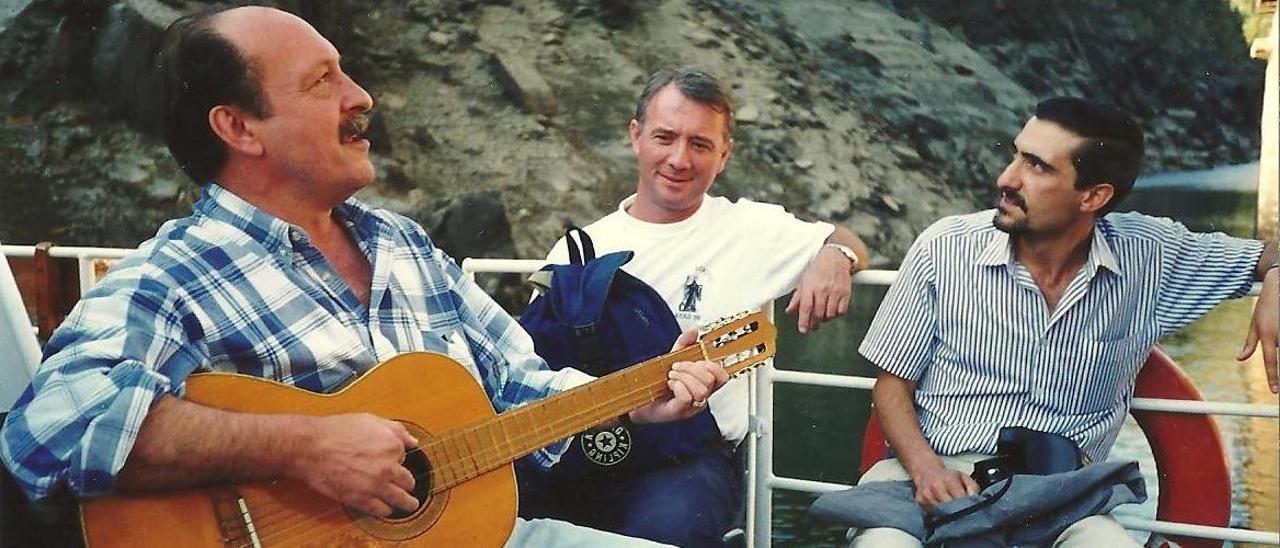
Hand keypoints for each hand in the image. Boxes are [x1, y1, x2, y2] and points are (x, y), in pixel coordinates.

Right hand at [290, 413, 418, 516]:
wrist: (311, 447)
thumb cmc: (336, 431)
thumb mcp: (370, 420)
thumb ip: (396, 430)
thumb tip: (413, 441)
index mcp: (392, 445)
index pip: (406, 456)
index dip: (398, 459)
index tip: (394, 461)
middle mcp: (388, 467)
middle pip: (409, 482)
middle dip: (407, 483)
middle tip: (406, 486)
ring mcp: (376, 485)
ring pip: (402, 500)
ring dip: (407, 503)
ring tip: (409, 504)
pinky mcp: (361, 500)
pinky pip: (383, 511)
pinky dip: (386, 510)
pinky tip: (386, 508)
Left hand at [629, 330, 728, 423]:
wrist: (637, 400)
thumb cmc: (657, 384)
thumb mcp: (672, 360)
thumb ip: (684, 345)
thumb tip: (694, 331)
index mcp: (704, 386)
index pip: (722, 376)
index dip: (711, 365)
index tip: (695, 362)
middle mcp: (701, 398)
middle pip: (710, 380)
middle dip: (691, 368)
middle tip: (675, 368)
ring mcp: (691, 408)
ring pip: (701, 390)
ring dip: (683, 377)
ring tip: (671, 377)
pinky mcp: (679, 412)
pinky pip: (686, 397)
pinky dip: (677, 386)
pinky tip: (669, 385)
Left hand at [785, 246, 852, 332]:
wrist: (835, 257)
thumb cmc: (819, 268)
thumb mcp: (804, 281)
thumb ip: (797, 298)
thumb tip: (790, 311)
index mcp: (810, 286)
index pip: (806, 308)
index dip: (804, 321)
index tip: (803, 329)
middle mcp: (823, 289)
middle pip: (818, 314)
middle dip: (814, 324)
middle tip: (812, 326)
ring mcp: (835, 291)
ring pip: (830, 314)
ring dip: (825, 319)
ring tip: (822, 316)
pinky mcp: (846, 292)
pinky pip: (842, 311)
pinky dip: (836, 314)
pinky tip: (832, 311)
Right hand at [910, 463, 978, 510]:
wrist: (927, 471)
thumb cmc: (947, 476)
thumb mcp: (963, 477)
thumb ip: (973, 487)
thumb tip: (976, 499)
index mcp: (949, 480)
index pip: (960, 499)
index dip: (967, 507)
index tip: (971, 511)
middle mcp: (936, 487)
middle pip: (950, 508)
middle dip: (958, 513)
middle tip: (963, 515)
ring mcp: (927, 495)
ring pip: (941, 513)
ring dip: (948, 515)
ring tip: (952, 512)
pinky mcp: (920, 501)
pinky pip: (932, 513)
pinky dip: (938, 514)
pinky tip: (942, 510)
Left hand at [1238, 268, 1277, 392]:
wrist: (1278, 287)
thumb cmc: (1265, 307)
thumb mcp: (1254, 324)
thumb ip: (1249, 344)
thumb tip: (1239, 359)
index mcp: (1267, 335)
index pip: (1270, 362)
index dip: (1273, 378)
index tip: (1275, 391)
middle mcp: (1279, 335)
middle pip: (1279, 352)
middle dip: (1276, 342)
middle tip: (1272, 326)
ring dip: (1278, 336)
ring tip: (1274, 321)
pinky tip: (1277, 321)